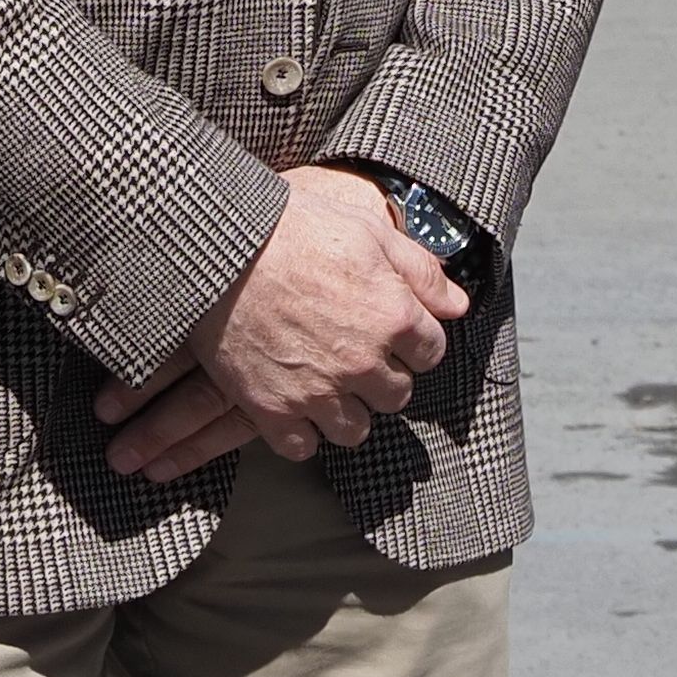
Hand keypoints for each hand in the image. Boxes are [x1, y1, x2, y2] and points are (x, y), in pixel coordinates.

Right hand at [94, 165, 463, 481]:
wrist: (218, 245)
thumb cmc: (293, 228)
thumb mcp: (368, 231)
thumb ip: (421, 271)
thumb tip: (458, 305)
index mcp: (392, 316)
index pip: (431, 352)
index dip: (412, 339)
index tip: (391, 328)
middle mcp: (362, 362)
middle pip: (396, 395)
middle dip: (382, 375)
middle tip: (354, 351)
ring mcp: (316, 392)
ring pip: (355, 430)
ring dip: (346, 409)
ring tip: (326, 380)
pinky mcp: (271, 410)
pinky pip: (303, 447)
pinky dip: (300, 431)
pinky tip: (294, 403)